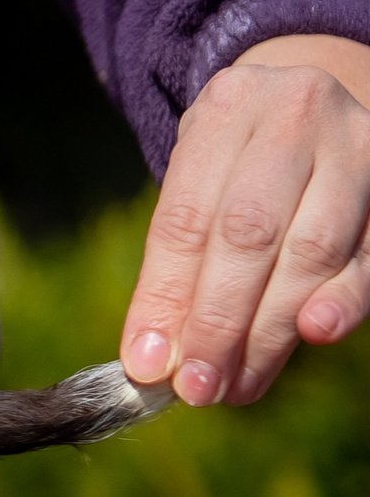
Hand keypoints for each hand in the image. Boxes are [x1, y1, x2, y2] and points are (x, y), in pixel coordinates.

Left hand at [121, 33, 369, 404]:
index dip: (166, 297)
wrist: (318, 107)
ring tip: (238, 385)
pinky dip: (344, 299)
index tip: (148, 365)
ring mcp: (359, 147)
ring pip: (313, 250)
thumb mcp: (199, 184)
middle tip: (198, 388)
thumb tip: (154, 359)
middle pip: (250, 234)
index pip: (186, 217)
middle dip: (219, 322)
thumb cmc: (241, 161)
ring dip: (273, 329)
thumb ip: (177, 264)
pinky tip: (316, 334)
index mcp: (228, 108)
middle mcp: (297, 116)